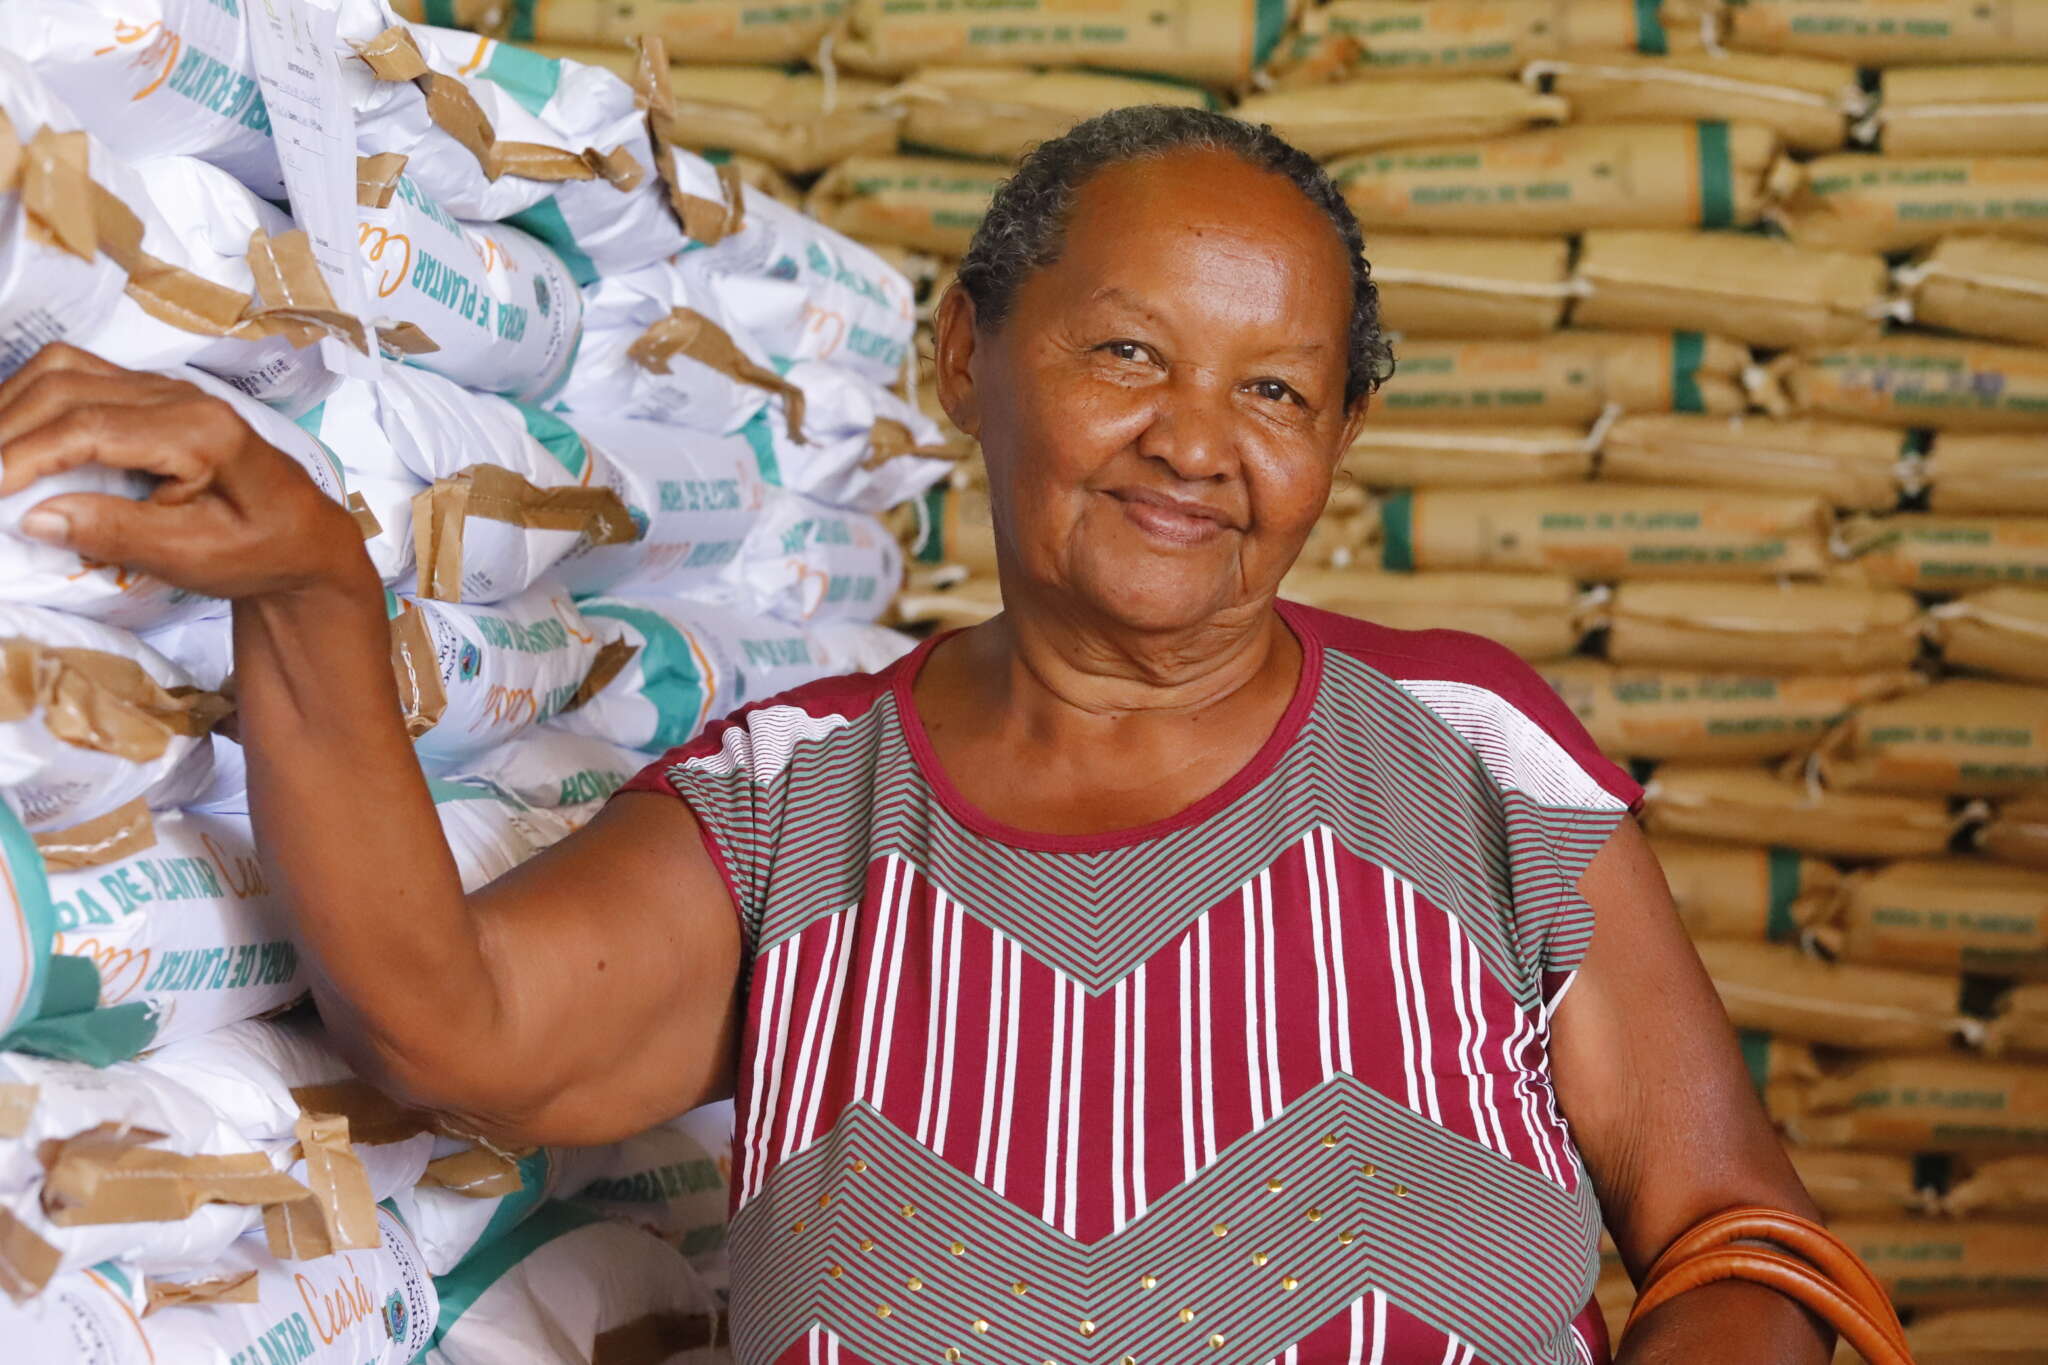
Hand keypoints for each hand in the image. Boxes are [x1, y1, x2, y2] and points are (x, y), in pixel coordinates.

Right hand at [0, 344, 368, 600]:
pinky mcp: (150, 397)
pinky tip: (8, 434)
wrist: (302, 537)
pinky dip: (30, 399)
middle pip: (67, 388)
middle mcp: (180, 395)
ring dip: (10, 405)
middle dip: (5, 427)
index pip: (89, 427)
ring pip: (65, 371)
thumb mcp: (193, 556)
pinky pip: (76, 377)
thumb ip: (117, 532)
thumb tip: (34, 518)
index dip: (25, 454)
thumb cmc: (258, 550)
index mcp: (201, 430)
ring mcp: (164, 390)